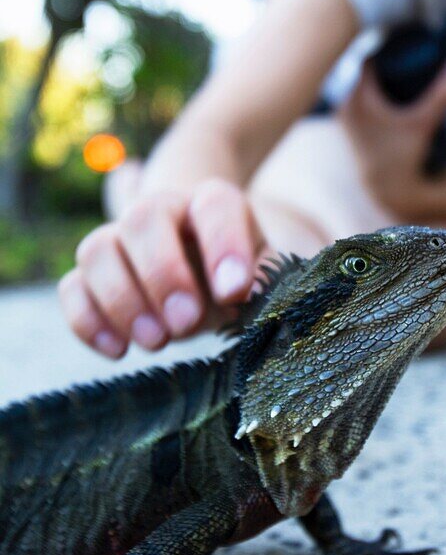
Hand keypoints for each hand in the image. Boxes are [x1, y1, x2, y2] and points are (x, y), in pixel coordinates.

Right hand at [58, 179, 269, 358]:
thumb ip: (264, 280)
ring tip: (157, 342)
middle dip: (162, 273)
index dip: (224, 244)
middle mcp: (161, 210)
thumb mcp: (262, 273)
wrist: (205, 272)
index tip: (235, 291)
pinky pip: (73, 287)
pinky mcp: (92, 275)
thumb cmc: (238, 274)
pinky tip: (118, 351)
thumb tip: (251, 296)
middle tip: (186, 322)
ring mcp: (120, 238)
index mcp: (211, 203)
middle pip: (143, 218)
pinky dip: (88, 321)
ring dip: (122, 300)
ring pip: (98, 250)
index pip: (214, 205)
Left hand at [339, 59, 445, 217]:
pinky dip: (369, 85)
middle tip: (405, 44)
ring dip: (374, 71)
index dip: (385, 45)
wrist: (386, 189)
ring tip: (398, 57)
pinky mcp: (347, 123)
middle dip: (381, 56)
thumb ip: (443, 94)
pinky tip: (387, 79)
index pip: (368, 57)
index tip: (402, 36)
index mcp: (358, 97)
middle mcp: (344, 102)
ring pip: (356, 80)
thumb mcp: (424, 124)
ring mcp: (343, 113)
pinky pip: (354, 92)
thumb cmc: (404, 157)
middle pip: (360, 66)